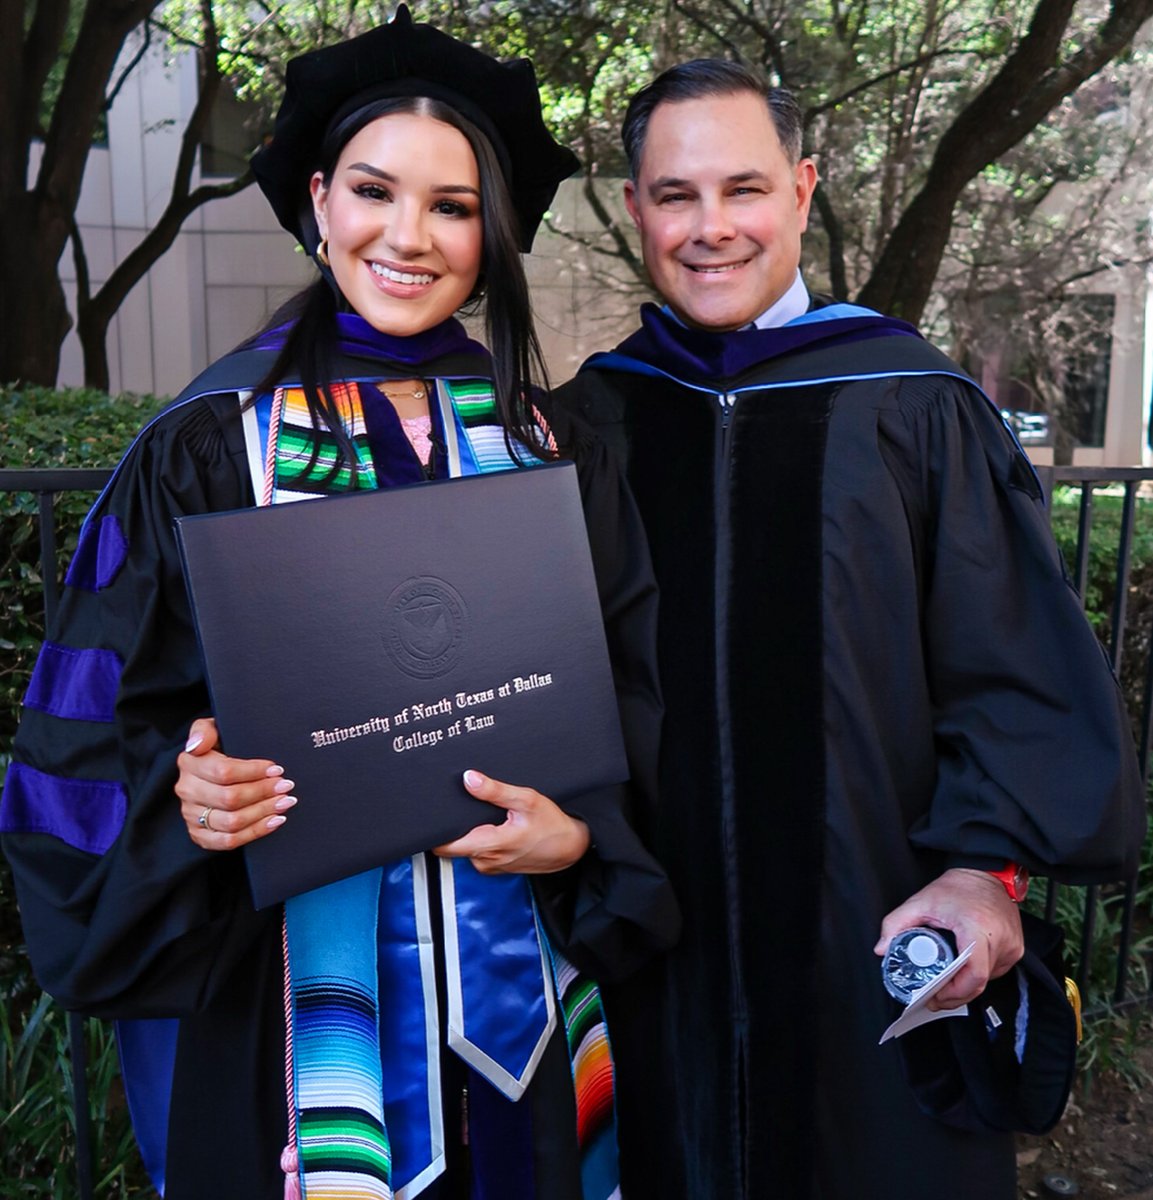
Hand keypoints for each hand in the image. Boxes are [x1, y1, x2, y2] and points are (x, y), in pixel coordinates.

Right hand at [176, 717, 296, 849]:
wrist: (210, 769)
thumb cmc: (219, 746)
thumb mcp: (213, 728)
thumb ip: (205, 730)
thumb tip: (197, 745)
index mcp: (189, 762)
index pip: (224, 771)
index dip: (253, 772)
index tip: (276, 769)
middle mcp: (187, 790)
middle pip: (230, 798)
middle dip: (263, 792)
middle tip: (286, 786)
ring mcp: (191, 814)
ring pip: (231, 822)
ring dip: (263, 812)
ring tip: (285, 802)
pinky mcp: (199, 834)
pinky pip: (227, 841)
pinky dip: (254, 832)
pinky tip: (273, 821)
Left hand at [432, 770, 590, 874]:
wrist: (571, 848)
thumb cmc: (552, 825)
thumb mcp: (526, 800)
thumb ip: (495, 790)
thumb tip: (469, 779)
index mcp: (489, 845)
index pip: (445, 845)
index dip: (438, 830)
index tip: (438, 813)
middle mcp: (485, 860)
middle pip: (453, 844)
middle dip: (455, 826)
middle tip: (467, 807)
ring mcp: (490, 866)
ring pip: (465, 846)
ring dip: (470, 832)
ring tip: (485, 815)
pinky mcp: (495, 867)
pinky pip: (477, 852)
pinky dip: (481, 839)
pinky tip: (495, 826)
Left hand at [874, 868, 1023, 1009]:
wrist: (985, 873)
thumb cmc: (957, 887)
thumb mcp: (920, 902)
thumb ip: (895, 924)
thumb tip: (881, 949)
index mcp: (977, 929)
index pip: (973, 975)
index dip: (954, 993)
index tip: (935, 997)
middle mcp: (1000, 939)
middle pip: (979, 983)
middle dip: (955, 995)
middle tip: (935, 998)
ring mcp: (1011, 946)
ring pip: (988, 979)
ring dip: (966, 985)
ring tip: (945, 984)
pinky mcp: (1016, 948)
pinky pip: (995, 970)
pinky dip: (977, 974)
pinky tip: (962, 971)